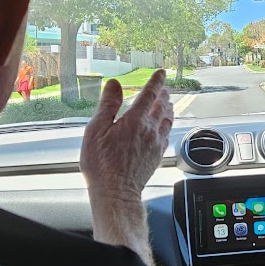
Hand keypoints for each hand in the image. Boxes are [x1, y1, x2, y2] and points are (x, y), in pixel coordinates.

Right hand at [80, 69, 173, 199]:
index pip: (149, 94)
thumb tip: (114, 84)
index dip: (156, 81)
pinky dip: (168, 125)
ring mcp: (156, 143)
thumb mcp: (96, 130)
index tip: (161, 73)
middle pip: (161, 106)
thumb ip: (108, 105)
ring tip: (168, 103)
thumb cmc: (101, 164)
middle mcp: (150, 130)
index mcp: (135, 120)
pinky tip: (165, 126)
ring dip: (168, 109)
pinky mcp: (157, 155)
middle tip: (164, 88)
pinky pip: (167, 135)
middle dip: (163, 94)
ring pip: (167, 120)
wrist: (116, 192)